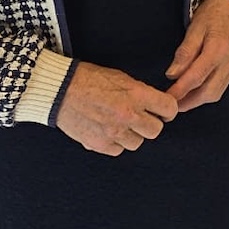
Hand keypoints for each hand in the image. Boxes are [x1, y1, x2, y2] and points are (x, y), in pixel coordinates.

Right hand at [54, 62, 178, 155]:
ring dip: (132, 134)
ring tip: (120, 123)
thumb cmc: (88, 79)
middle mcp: (128, 115)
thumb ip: (140, 93)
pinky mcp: (99, 144)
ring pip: (137, 143)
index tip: (162, 110)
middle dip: (150, 123)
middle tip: (140, 117)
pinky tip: (107, 130)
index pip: (169, 108)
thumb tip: (155, 104)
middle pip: (155, 130)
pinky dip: (115, 143)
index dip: (167, 109)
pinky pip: (118, 150)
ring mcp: (114, 132)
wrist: (59, 90)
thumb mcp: (121, 77)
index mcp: (136, 95)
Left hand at [164, 0, 228, 112]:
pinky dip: (207, 93)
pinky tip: (195, 92)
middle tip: (171, 106)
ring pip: (216, 93)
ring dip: (197, 100)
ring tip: (181, 100)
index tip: (167, 98)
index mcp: (218, 49)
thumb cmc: (214, 12)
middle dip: (188, 102)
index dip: (179, 91)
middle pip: (208, 92)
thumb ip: (184, 53)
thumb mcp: (194, 28)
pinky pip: (221, 87)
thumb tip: (173, 74)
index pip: (196, 78)